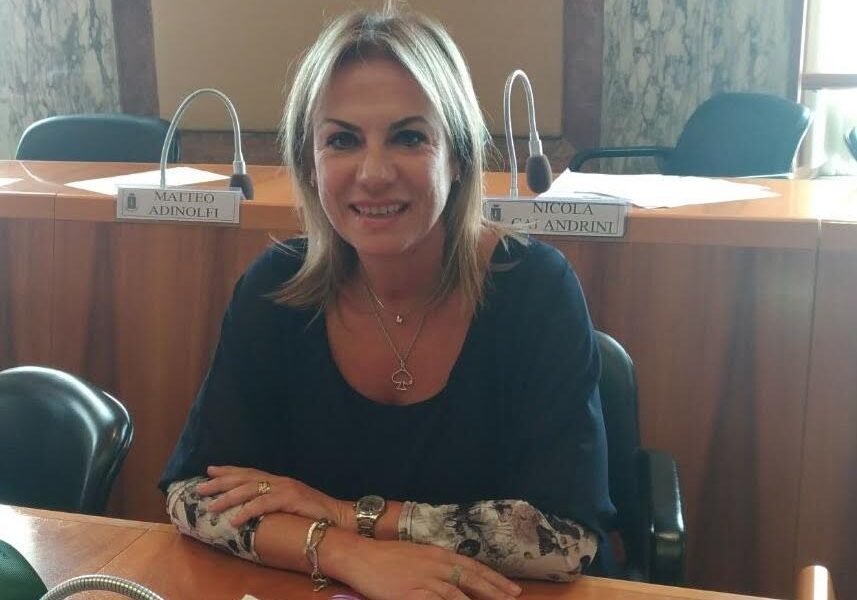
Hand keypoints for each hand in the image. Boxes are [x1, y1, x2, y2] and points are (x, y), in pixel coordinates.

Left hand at [196, 466, 351, 527]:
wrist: (339, 515)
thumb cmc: (314, 513)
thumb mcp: (290, 504)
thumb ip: (273, 502)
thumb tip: (252, 508)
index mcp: (278, 481)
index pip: (249, 472)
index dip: (229, 471)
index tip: (209, 471)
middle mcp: (279, 481)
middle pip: (244, 478)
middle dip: (220, 482)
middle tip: (200, 487)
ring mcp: (285, 489)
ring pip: (250, 490)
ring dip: (228, 498)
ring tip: (210, 506)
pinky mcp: (291, 500)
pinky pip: (264, 505)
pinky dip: (248, 511)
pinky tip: (235, 519)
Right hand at [342, 538, 521, 599]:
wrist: (361, 555)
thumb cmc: (386, 556)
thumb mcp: (417, 555)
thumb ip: (437, 565)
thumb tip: (454, 577)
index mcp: (439, 554)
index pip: (474, 567)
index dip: (494, 579)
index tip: (512, 588)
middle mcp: (437, 566)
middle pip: (473, 581)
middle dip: (496, 592)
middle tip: (514, 599)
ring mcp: (425, 581)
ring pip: (459, 596)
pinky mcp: (412, 595)